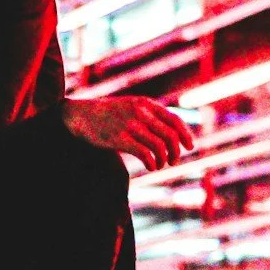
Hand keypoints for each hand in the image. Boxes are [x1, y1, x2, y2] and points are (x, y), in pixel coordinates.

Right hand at [63, 97, 195, 171]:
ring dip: (164, 159)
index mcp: (145, 104)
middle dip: (175, 151)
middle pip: (169, 135)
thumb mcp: (131, 106)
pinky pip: (144, 153)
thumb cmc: (108, 114)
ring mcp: (129, 125)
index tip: (189, 147)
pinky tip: (151, 166)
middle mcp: (140, 113)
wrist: (80, 115)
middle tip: (173, 161)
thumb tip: (170, 131)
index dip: (185, 135)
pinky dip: (152, 162)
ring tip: (160, 164)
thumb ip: (149, 115)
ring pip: (159, 146)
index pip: (174, 120)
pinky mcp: (118, 138)